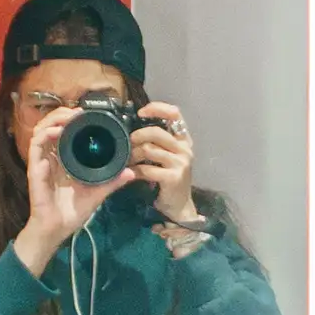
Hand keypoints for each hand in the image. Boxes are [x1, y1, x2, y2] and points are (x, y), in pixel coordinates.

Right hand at [10, 103, 125, 273]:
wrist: (57, 229)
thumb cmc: (72, 212)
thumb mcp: (97, 193)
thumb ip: (112, 182)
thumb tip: (131, 173)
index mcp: (63, 159)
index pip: (63, 131)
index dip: (72, 119)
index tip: (87, 113)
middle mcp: (51, 157)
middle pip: (51, 125)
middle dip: (63, 113)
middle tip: (79, 112)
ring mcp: (42, 161)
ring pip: (41, 129)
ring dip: (54, 119)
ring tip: (69, 116)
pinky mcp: (35, 168)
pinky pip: (36, 145)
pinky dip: (46, 134)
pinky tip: (58, 131)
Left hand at [132, 101, 198, 232]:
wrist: (179, 205)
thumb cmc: (170, 178)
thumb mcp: (168, 156)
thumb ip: (158, 141)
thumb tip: (134, 127)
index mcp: (184, 139)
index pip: (175, 114)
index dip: (157, 108)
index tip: (141, 112)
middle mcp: (185, 149)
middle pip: (156, 132)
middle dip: (137, 136)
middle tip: (129, 143)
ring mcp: (180, 163)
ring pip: (149, 149)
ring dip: (134, 155)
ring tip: (129, 160)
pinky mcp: (173, 177)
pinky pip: (147, 169)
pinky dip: (135, 170)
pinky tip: (132, 173)